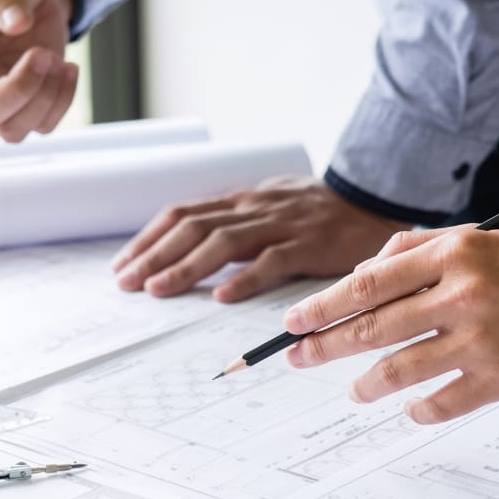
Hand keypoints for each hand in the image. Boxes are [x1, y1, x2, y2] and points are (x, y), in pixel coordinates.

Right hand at [0, 0, 78, 160]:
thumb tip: (18, 26)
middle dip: (21, 90)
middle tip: (43, 54)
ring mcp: (0, 96)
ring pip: (17, 129)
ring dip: (45, 98)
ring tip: (58, 58)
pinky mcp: (30, 103)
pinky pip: (45, 124)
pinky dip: (63, 100)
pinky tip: (69, 69)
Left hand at [110, 176, 410, 301]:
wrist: (375, 204)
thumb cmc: (317, 215)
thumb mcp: (269, 209)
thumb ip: (235, 224)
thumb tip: (190, 247)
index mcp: (242, 201)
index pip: (183, 214)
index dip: (149, 238)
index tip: (123, 265)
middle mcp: (255, 208)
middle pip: (193, 227)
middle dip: (155, 255)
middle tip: (127, 282)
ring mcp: (282, 225)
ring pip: (224, 242)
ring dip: (187, 267)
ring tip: (159, 290)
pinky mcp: (310, 245)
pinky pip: (273, 261)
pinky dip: (245, 279)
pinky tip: (223, 297)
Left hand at [280, 208, 498, 423]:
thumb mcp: (480, 237)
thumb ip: (420, 250)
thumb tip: (364, 275)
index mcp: (452, 254)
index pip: (366, 285)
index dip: (322, 306)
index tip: (293, 322)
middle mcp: (461, 295)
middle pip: (371, 328)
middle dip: (324, 347)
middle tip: (298, 358)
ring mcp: (481, 341)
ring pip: (399, 369)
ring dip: (367, 384)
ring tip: (354, 391)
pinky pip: (443, 403)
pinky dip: (419, 409)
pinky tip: (409, 409)